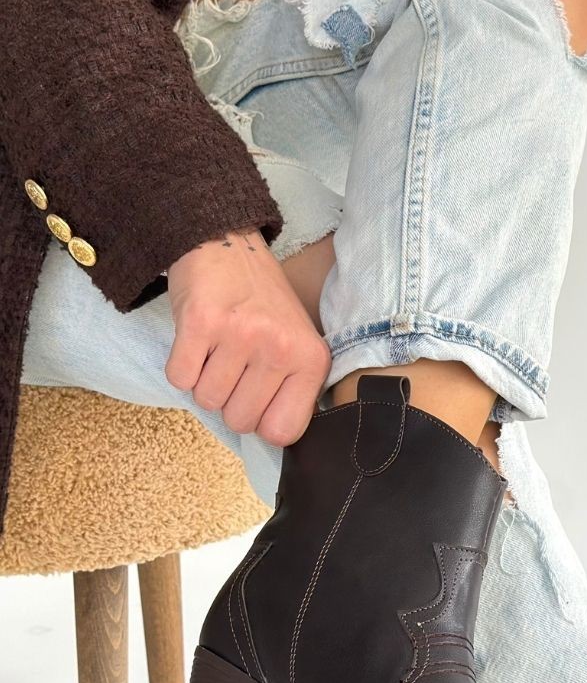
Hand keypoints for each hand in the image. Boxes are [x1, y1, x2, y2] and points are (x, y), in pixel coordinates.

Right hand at [165, 228, 331, 446]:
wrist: (227, 243)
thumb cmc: (262, 302)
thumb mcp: (297, 342)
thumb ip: (293, 389)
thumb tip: (274, 438)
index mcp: (310, 360)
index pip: (283, 432)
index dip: (261, 423)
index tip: (258, 399)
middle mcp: (279, 348)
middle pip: (239, 420)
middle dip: (230, 401)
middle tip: (234, 365)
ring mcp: (240, 335)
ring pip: (207, 402)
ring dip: (204, 382)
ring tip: (217, 348)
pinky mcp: (200, 323)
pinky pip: (179, 379)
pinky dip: (181, 367)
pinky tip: (198, 341)